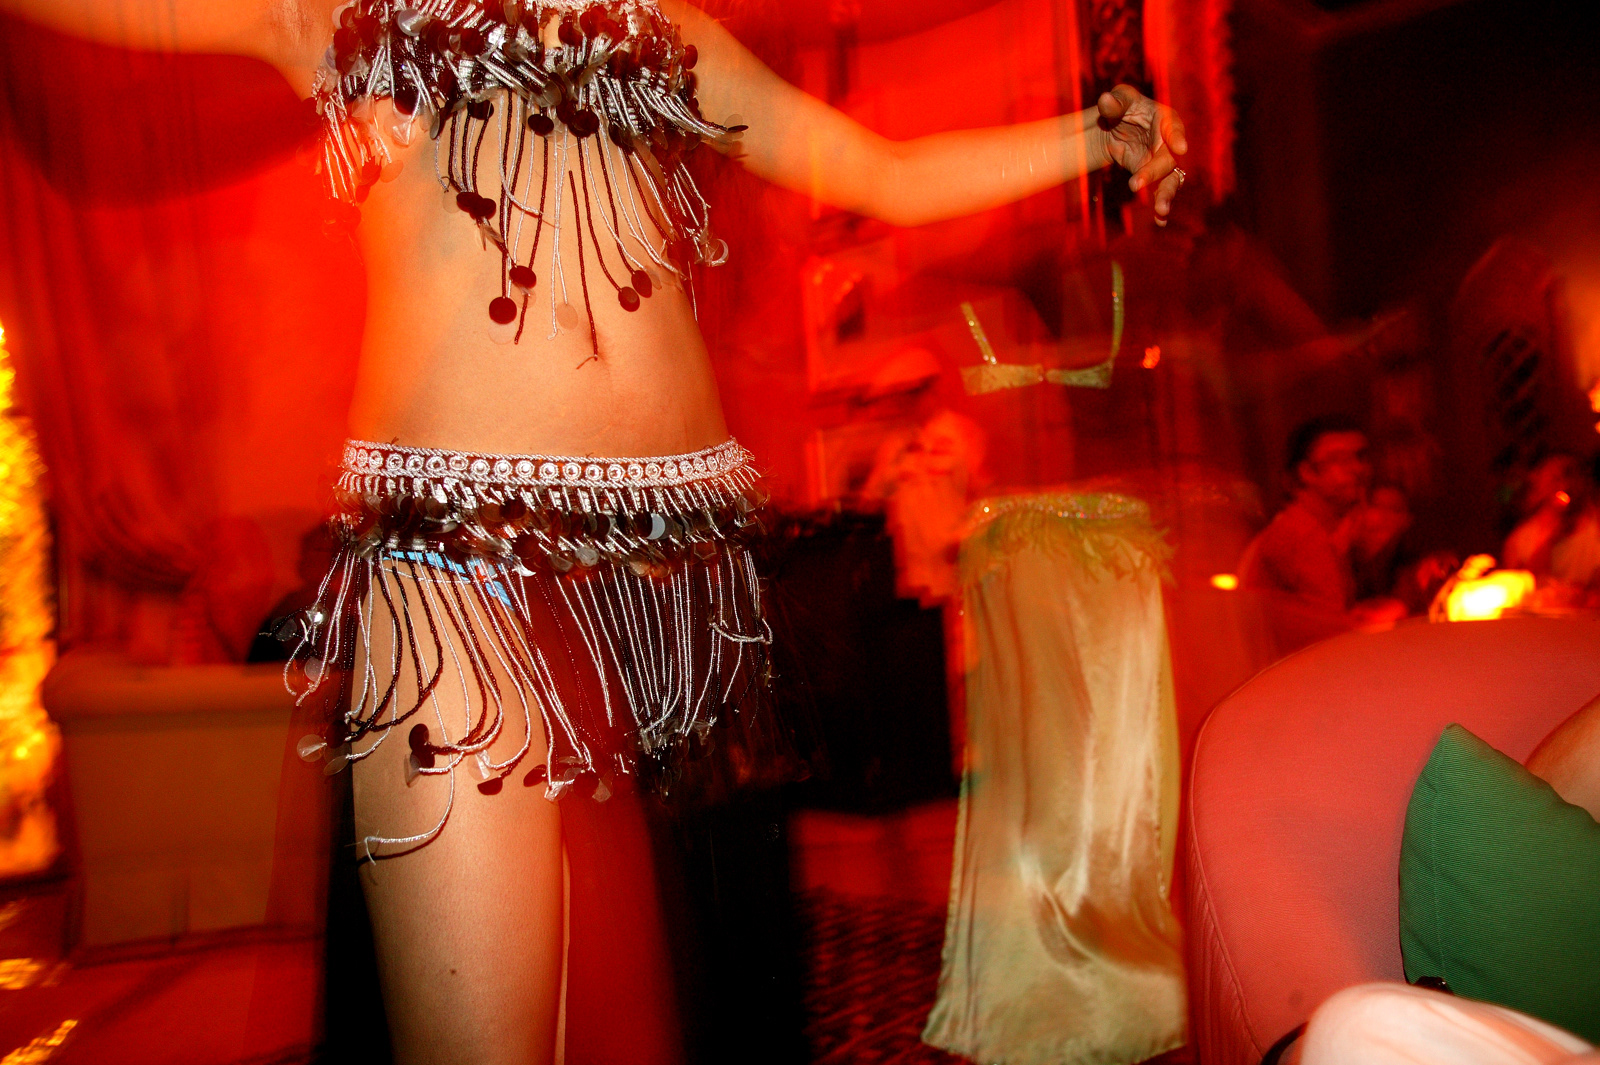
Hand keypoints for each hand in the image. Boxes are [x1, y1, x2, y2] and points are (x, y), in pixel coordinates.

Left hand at [1096, 85, 1187, 225]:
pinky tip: (1160, 222)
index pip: (1173, 126)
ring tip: (1161, 212)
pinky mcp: (1152, 175)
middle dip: (1156, 172)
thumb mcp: (1118, 99)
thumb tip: (1105, 101)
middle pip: (1168, 158)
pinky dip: (1162, 206)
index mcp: (1163, 118)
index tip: (1180, 148)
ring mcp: (1160, 160)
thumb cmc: (1121, 106)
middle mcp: (1167, 141)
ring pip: (1170, 179)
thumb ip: (1114, 101)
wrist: (1115, 125)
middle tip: (1135, 184)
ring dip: (1166, 195)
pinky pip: (1160, 191)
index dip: (1177, 136)